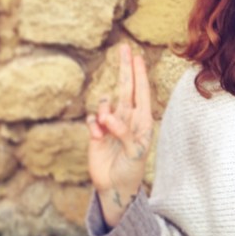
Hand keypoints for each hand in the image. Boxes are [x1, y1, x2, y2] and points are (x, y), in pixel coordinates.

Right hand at [87, 44, 153, 227]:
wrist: (115, 187)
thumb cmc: (131, 170)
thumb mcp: (133, 152)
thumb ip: (123, 132)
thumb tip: (107, 116)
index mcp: (142, 122)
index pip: (141, 92)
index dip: (138, 73)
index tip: (136, 56)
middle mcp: (127, 119)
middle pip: (125, 88)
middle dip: (124, 68)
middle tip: (123, 47)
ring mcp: (111, 124)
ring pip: (105, 103)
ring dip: (104, 110)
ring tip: (105, 128)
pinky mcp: (96, 132)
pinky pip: (92, 118)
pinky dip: (93, 125)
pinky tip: (97, 137)